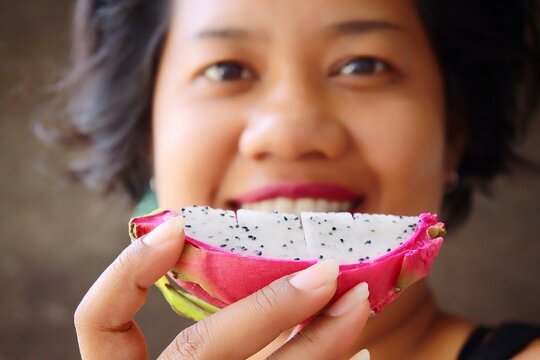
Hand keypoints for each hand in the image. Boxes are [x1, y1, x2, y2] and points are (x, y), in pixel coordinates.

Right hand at [74, 217, 370, 358]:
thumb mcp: (197, 359)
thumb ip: (223, 329)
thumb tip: (287, 270)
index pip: (99, 325)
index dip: (128, 272)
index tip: (178, 225)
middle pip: (200, 350)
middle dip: (269, 306)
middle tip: (328, 271)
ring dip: (317, 342)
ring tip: (358, 304)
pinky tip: (360, 355)